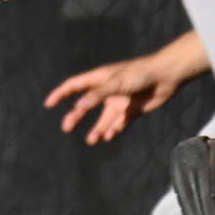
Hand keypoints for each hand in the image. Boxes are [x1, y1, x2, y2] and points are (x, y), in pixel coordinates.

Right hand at [43, 53, 188, 144]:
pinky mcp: (132, 111)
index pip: (74, 86)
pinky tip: (109, 137)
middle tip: (66, 128)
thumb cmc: (139, 74)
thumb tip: (79, 106)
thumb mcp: (115, 83)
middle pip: (86, 105)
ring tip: (92, 140)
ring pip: (103, 118)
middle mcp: (107, 91)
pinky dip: (113, 130)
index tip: (48, 104)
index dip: (60, 94)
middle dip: (76, 116)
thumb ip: (97, 95)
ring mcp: (119, 101)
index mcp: (99, 78)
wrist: (165, 76)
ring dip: (97, 128)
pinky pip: (119, 124)